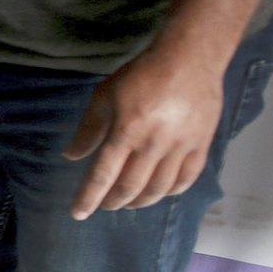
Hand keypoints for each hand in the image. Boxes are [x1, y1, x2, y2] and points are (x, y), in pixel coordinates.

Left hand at [64, 48, 225, 218]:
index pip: (102, 175)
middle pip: (130, 187)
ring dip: (141, 200)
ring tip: (130, 202)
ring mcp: (180, 146)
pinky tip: (162, 192)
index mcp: (126, 132)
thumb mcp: (106, 98)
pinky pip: (187, 177)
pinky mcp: (201, 143)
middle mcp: (153, 144)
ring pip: (159, 187)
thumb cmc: (143, 75)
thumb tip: (71, 156)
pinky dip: (172, 190)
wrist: (189, 57)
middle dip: (114, 201)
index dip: (89, 198)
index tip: (79, 213)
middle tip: (106, 205)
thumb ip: (89, 130)